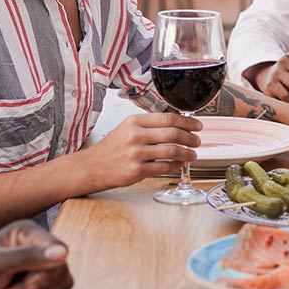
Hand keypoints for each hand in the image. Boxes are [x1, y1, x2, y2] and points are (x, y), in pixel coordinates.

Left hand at [0, 219, 72, 288]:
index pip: (58, 249)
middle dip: (35, 286)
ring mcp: (44, 260)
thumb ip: (29, 256)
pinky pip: (60, 288)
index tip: (24, 287)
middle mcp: (39, 243)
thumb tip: (63, 252)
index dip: (44, 273)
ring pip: (62, 279)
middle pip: (60, 267)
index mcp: (28, 231)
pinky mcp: (46, 277)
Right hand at [81, 113, 200, 190]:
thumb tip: (177, 124)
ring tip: (193, 154)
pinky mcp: (137, 170)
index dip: (187, 122)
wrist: (91, 167)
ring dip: (187, 153)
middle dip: (190, 138)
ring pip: (172, 151)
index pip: (168, 118)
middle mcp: (136, 135)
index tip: (197, 125)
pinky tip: (180, 163)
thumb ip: (149, 125)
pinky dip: (176, 165)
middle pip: (173, 133)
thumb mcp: (127, 128)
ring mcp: (136, 154)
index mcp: (135, 121)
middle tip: (197, 141)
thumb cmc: (111, 148)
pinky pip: (164, 167)